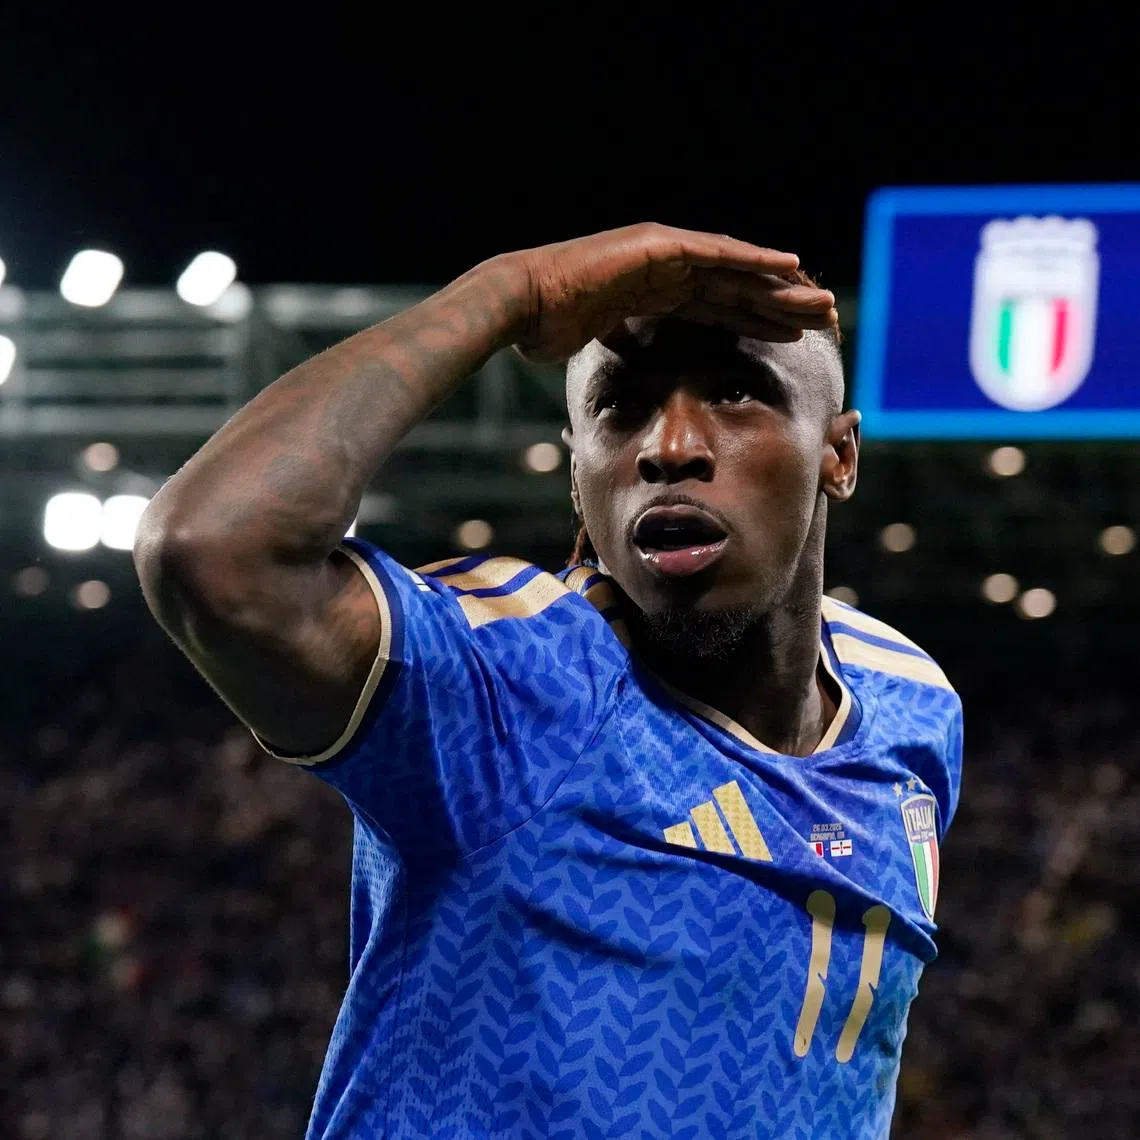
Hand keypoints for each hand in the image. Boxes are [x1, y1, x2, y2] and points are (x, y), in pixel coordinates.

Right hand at [509, 221, 837, 363]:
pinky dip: (754, 261)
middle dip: (782, 304)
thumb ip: (625, 343)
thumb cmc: (550, 327)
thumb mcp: (601, 342)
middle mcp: (668, 269)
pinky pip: (717, 256)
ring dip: (782, 287)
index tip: (792, 335)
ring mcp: (665, 255)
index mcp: (657, 292)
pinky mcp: (661, 248)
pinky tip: (789, 267)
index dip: (758, 320)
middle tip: (825, 318)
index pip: (720, 307)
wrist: (525, 304)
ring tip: (822, 302)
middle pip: (737, 288)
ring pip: (737, 272)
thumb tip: (632, 361)